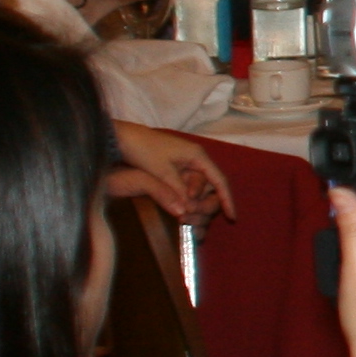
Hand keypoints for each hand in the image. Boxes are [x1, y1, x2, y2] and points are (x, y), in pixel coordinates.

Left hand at [113, 119, 236, 221]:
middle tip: (193, 218)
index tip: (232, 216)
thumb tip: (189, 211)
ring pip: (196, 189)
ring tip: (182, 218)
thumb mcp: (162, 172)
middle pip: (209, 186)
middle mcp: (196, 159)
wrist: (123, 138)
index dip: (226, 199)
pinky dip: (183, 199)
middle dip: (205, 203)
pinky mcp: (175, 169)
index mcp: (198, 156)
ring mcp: (185, 164)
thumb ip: (177, 191)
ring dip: (191, 203)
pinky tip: (179, 210)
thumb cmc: (144, 150)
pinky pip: (185, 187)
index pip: (219, 180)